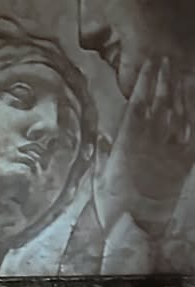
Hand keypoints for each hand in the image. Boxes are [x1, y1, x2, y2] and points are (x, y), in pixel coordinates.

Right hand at [96, 57, 193, 235]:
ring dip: (180, 91)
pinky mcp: (184, 162)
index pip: (138, 103)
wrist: (136, 226)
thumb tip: (106, 134)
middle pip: (161, 101)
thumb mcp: (100, 175)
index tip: (149, 64)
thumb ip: (106, 150)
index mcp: (127, 141)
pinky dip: (192, 114)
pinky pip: (191, 131)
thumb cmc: (112, 204)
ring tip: (181, 73)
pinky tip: (192, 101)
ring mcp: (170, 150)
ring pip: (179, 112)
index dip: (145, 81)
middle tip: (166, 60)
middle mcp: (152, 140)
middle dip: (164, 79)